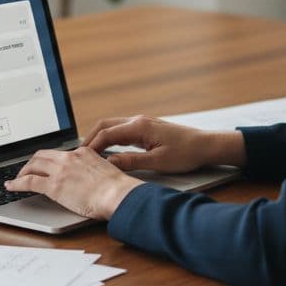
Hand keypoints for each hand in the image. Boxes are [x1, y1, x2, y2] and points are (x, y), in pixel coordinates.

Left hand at [4, 147, 142, 219]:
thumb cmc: (118, 190)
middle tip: (26, 170)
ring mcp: (60, 171)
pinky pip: (29, 181)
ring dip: (22, 172)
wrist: (118, 195)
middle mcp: (70, 158)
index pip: (60, 153)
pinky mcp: (54, 185)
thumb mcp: (106, 173)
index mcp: (83, 153)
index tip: (44, 164)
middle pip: (42, 155)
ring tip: (17, 179)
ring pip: (33, 165)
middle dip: (31, 162)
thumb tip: (91, 180)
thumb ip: (95, 172)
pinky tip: (11, 187)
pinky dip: (17, 183)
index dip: (48, 159)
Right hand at [82, 115, 245, 173]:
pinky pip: (122, 130)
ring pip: (112, 126)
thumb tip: (108, 164)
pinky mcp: (146, 128)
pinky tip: (108, 151)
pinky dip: (110, 138)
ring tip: (89, 154)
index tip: (80, 158)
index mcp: (139, 127)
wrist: (206, 145)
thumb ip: (131, 162)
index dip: (91, 146)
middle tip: (79, 155)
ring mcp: (142, 123)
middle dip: (90, 139)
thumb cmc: (186, 153)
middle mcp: (138, 121)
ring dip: (99, 138)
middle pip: (105, 125)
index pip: (106, 134)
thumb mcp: (157, 162)